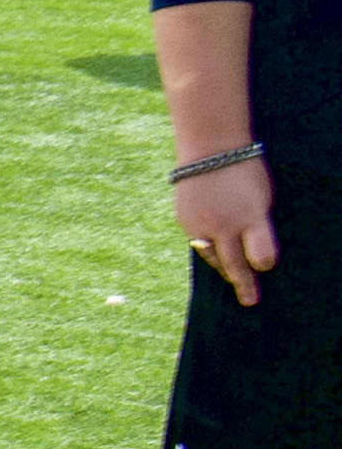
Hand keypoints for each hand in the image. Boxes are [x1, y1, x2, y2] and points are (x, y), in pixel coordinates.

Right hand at [183, 158, 278, 306]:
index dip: (263, 265)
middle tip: (250, 301)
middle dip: (243, 284)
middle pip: (234, 264)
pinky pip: (198, 242)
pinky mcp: (184, 220)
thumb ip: (259, 225)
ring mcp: (200, 223)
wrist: (208, 146)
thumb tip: (258, 255)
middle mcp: (224, 224)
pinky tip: (214, 248)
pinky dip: (208, 248)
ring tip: (231, 276)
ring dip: (223, 267)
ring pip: (212, 256)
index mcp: (250, 217)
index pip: (260, 256)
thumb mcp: (261, 197)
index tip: (264, 270)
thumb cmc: (243, 170)